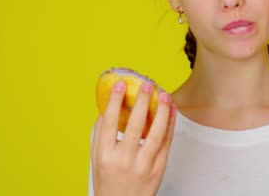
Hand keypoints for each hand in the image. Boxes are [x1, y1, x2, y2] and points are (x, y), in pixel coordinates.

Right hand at [92, 80, 176, 195]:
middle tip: (147, 84)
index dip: (114, 102)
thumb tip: (105, 110)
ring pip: (154, 134)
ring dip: (161, 112)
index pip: (108, 123)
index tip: (120, 84)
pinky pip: (166, 144)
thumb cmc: (109, 184)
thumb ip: (100, 136)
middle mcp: (123, 160)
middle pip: (133, 126)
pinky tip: (171, 112)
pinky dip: (170, 126)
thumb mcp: (97, 161)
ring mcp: (143, 165)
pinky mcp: (158, 170)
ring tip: (164, 95)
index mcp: (105, 156)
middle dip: (141, 102)